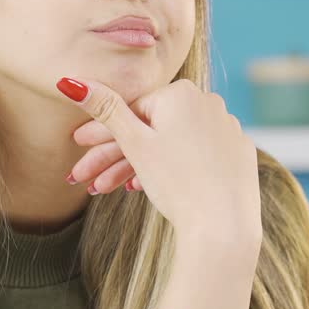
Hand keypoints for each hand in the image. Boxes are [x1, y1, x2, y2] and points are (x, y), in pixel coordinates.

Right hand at [56, 77, 261, 240]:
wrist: (223, 226)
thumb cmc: (176, 182)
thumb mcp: (135, 143)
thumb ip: (106, 109)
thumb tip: (72, 82)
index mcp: (181, 93)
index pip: (131, 111)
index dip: (100, 132)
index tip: (78, 146)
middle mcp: (208, 102)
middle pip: (149, 129)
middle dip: (112, 156)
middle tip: (85, 177)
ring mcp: (226, 128)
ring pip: (170, 144)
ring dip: (135, 166)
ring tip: (107, 189)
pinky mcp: (236, 153)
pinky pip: (194, 155)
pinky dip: (169, 168)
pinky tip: (145, 186)